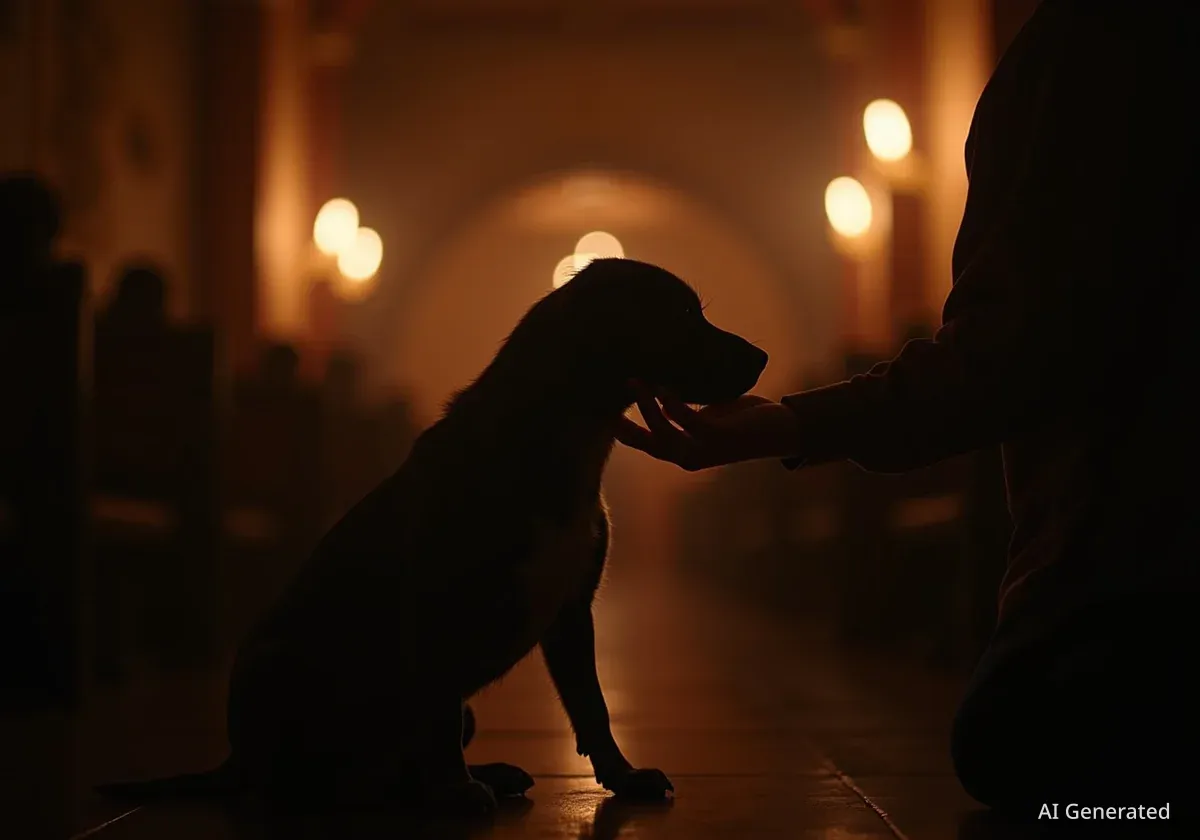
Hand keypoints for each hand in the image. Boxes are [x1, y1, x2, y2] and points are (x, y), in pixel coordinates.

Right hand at [615, 381, 803, 470]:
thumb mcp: (707, 413)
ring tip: (636, 382)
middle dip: (627, 423)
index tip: (604, 414)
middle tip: (613, 396)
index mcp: (684, 451)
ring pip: (664, 432)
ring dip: (648, 408)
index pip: (646, 444)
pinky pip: (689, 422)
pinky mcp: (719, 437)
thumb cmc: (743, 420)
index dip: (625, 431)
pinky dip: (674, 406)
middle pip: (648, 443)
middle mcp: (689, 456)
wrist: (780, 430)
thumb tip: (662, 381)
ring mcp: (704, 450)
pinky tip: (665, 388)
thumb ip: (684, 407)